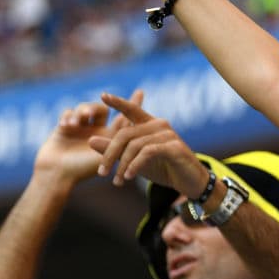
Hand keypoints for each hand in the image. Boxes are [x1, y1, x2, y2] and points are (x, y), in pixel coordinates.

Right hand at [33, 91, 142, 183]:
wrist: (56, 175)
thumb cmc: (82, 169)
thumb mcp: (103, 153)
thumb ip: (116, 138)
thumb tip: (127, 119)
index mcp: (109, 138)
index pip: (123, 118)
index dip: (132, 105)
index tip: (141, 92)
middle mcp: (96, 132)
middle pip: (102, 109)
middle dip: (97, 106)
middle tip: (97, 105)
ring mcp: (80, 129)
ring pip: (85, 108)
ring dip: (81, 112)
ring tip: (76, 123)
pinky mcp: (64, 127)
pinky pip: (68, 112)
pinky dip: (68, 116)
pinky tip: (66, 125)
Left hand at [90, 92, 207, 198]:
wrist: (188, 182)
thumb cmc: (162, 168)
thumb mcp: (134, 160)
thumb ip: (114, 150)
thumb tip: (89, 140)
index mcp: (150, 125)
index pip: (132, 110)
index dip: (118, 102)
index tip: (103, 95)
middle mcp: (159, 125)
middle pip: (125, 133)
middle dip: (110, 153)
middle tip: (102, 173)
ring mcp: (168, 134)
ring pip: (135, 145)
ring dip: (122, 165)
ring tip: (116, 181)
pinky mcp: (174, 147)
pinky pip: (147, 152)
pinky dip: (135, 165)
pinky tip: (128, 177)